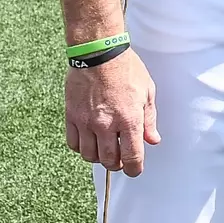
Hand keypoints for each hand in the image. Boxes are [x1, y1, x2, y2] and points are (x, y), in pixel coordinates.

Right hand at [65, 49, 158, 176]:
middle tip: (120, 159)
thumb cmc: (126, 69)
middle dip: (117, 165)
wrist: (99, 52)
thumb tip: (152, 140)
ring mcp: (86, 122)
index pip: (132, 157)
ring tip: (105, 149)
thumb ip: (149, 119)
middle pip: (109, 161)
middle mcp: (106, 124)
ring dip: (99, 157)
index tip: (135, 170)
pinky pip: (73, 143)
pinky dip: (81, 147)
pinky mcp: (71, 116)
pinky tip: (89, 140)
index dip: (134, 169)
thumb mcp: (147, 92)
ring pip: (89, 155)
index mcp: (129, 119)